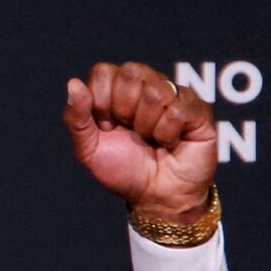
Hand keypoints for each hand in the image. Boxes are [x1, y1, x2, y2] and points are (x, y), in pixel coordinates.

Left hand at [63, 62, 216, 222]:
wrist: (154, 198)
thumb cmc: (123, 171)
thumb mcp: (88, 150)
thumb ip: (76, 118)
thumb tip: (73, 83)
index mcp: (118, 89)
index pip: (103, 72)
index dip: (101, 102)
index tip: (107, 127)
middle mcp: (147, 85)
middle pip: (131, 73)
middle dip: (124, 111)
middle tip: (132, 132)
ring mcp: (175, 95)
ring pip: (156, 92)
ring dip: (147, 126)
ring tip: (151, 139)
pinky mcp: (198, 110)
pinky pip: (177, 110)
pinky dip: (167, 134)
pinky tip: (170, 143)